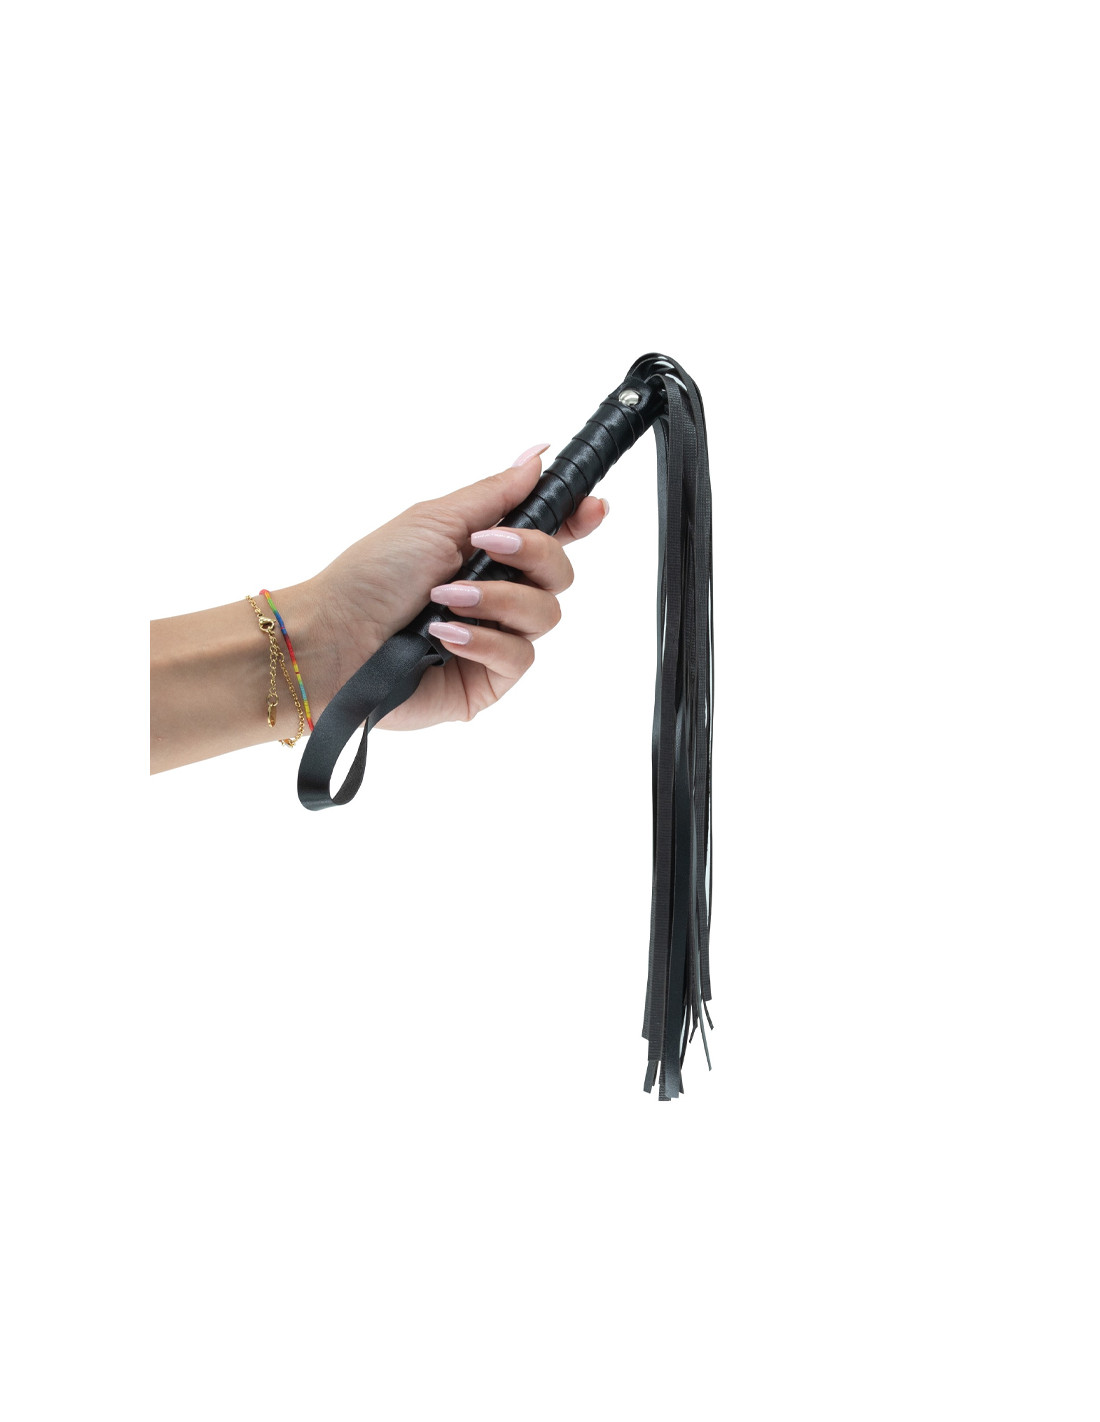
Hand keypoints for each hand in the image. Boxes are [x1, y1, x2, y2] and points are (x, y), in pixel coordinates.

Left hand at [309, 444, 609, 728]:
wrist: (334, 639)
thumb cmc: (371, 576)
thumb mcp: (437, 518)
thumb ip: (496, 492)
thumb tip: (537, 455)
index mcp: (488, 551)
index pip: (552, 533)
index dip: (578, 519)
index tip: (593, 507)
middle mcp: (498, 595)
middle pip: (561, 574)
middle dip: (530, 555)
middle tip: (484, 548)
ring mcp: (496, 639)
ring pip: (546, 616)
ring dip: (495, 600)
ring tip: (445, 599)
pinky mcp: (488, 681)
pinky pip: (519, 657)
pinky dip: (482, 639)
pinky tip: (444, 635)